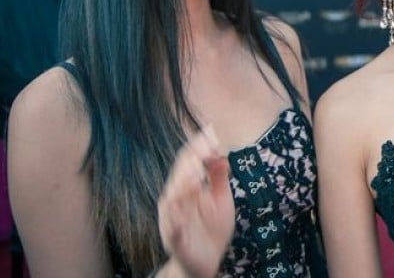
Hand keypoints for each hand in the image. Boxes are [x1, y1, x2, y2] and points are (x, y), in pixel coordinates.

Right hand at [157, 126, 233, 277]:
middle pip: (179, 174)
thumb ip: (218, 178)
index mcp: (187, 188)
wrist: (207, 263)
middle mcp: (176, 200)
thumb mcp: (220, 200)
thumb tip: (221, 153)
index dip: (199, 145)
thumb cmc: (212, 229)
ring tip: (196, 172)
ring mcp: (173, 219)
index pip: (189, 161)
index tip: (211, 130)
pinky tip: (182, 211)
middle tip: (205, 145)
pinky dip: (175, 220)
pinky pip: (172, 229)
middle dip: (191, 159)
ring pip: (172, 198)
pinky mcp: (175, 239)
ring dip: (183, 184)